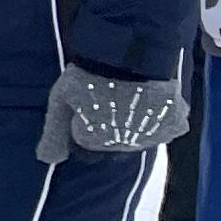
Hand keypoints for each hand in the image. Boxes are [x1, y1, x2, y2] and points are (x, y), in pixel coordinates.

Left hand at [41, 59, 189, 162]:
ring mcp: (151, 138)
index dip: (84, 115)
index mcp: (93, 143)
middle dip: (111, 120)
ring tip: (131, 93)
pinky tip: (154, 98)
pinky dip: (163, 115)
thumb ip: (53, 134)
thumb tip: (46, 161)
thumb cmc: (88, 77)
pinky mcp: (175, 126)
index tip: (85, 98)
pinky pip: (170, 126)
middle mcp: (124, 147)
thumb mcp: (60, 102)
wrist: (127, 59)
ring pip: (142, 133)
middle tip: (109, 92)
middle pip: (116, 137)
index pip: (86, 137)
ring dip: (137, 119)